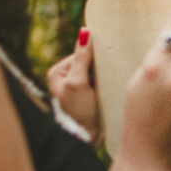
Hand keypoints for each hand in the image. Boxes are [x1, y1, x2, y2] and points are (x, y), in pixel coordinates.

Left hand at [47, 28, 100, 144]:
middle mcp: (66, 78)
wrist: (86, 139)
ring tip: (111, 82)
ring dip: (106, 74)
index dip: (95, 55)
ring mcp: (78, 87)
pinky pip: (101, 82)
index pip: (81, 53)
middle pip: (89, 62)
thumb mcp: (78, 82)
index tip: (109, 58)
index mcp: (58, 72)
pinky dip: (107, 82)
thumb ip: (82, 57)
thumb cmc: (78, 111)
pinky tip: (113, 87)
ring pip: (97, 71)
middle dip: (101, 66)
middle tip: (110, 73)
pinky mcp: (89, 96)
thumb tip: (85, 32)